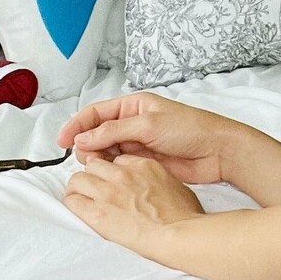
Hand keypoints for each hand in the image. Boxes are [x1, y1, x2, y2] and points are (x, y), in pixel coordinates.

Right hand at [57, 91, 229, 182]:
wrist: (217, 151)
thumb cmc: (190, 129)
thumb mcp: (148, 125)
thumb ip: (114, 131)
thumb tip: (83, 139)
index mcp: (133, 105)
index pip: (96, 113)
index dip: (77, 125)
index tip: (62, 140)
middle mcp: (133, 123)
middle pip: (97, 133)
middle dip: (87, 144)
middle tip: (86, 158)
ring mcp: (137, 143)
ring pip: (106, 151)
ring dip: (98, 158)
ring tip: (99, 166)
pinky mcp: (143, 162)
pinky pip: (118, 165)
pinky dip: (110, 169)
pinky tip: (111, 174)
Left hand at [63, 155, 204, 255]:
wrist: (178, 234)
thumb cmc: (183, 215)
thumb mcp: (174, 185)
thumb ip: (157, 179)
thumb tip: (154, 185)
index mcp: (142, 165)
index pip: (115, 160)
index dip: (111, 171)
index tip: (112, 180)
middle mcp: (122, 175)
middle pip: (93, 165)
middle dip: (93, 176)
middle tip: (94, 188)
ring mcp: (108, 193)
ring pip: (77, 179)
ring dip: (79, 188)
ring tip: (82, 198)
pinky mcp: (97, 213)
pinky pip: (72, 201)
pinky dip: (73, 203)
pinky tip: (78, 209)